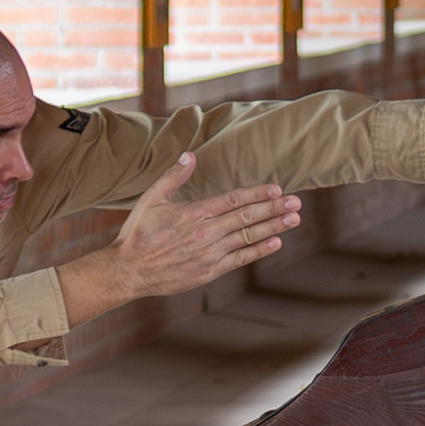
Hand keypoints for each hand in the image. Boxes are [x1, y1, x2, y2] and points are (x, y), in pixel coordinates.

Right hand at [55, 156, 302, 325]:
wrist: (128, 270)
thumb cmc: (138, 233)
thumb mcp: (152, 198)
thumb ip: (174, 176)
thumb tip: (191, 154)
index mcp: (194, 213)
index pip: (233, 200)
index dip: (257, 193)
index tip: (277, 188)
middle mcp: (206, 233)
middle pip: (247, 217)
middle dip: (273, 208)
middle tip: (296, 201)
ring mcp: (210, 253)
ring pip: (248, 237)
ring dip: (273, 227)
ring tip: (293, 219)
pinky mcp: (209, 271)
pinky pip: (240, 259)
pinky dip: (258, 250)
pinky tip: (275, 242)